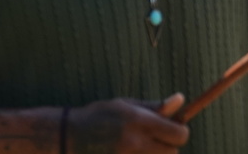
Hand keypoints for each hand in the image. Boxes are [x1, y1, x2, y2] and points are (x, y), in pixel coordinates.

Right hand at [67, 94, 188, 152]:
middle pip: (171, 153)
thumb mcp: (126, 106)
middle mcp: (135, 142)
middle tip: (152, 142)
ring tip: (137, 148)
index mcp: (139, 121)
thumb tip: (181, 99)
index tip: (172, 131)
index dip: (179, 133)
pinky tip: (127, 153)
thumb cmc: (99, 117)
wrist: (66, 138)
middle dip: (167, 148)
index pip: (179, 134)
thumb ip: (154, 107)